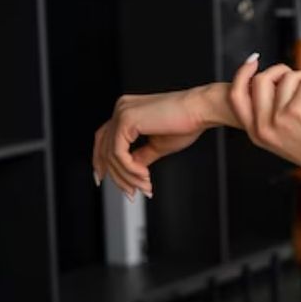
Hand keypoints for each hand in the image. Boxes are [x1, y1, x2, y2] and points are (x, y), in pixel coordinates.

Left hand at [92, 88, 207, 198]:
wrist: (200, 110)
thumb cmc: (186, 123)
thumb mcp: (157, 146)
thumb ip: (139, 156)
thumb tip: (129, 170)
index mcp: (127, 111)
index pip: (103, 139)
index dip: (100, 161)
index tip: (102, 178)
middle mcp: (121, 109)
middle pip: (104, 149)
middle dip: (117, 176)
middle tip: (132, 192)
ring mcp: (122, 112)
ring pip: (111, 155)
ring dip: (128, 176)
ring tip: (145, 185)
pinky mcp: (127, 120)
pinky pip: (119, 153)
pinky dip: (130, 169)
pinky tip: (144, 175)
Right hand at [229, 61, 300, 182]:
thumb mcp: (282, 139)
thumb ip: (271, 118)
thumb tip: (271, 85)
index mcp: (256, 133)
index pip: (236, 96)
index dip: (242, 74)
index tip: (254, 61)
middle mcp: (264, 126)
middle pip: (260, 80)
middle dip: (279, 70)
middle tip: (298, 74)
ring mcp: (280, 118)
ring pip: (287, 78)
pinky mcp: (300, 111)